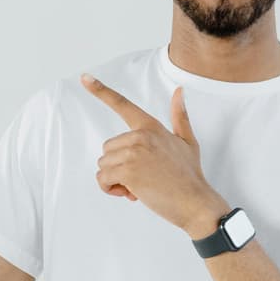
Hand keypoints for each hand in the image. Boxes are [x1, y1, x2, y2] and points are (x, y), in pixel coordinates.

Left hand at [80, 74, 227, 234]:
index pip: (123, 105)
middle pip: (108, 149)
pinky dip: (111, 189)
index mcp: (151, 127)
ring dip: (115, 180)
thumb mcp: (187, 141)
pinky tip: (131, 193)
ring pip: (104, 165)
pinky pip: (103, 179)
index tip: (84, 77)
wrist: (195, 203)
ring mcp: (133, 152)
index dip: (100, 90)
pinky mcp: (128, 171)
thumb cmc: (190, 175)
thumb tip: (179, 91)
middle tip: (142, 178)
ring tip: (140, 187)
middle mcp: (140, 135)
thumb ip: (179, 116)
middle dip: (119, 166)